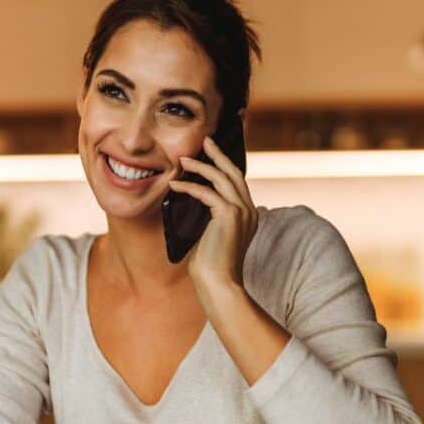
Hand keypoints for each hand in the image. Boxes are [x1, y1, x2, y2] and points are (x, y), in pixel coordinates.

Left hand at [167, 135, 257, 294]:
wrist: (218, 283)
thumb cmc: (211, 266)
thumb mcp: (213, 236)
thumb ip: (211, 218)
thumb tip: (194, 202)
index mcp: (249, 215)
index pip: (237, 183)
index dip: (225, 165)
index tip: (212, 153)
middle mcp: (249, 210)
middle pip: (234, 173)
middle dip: (218, 154)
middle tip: (204, 140)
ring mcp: (242, 211)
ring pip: (222, 178)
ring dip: (201, 166)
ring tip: (183, 160)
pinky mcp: (229, 214)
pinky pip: (206, 192)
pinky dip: (188, 187)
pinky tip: (174, 185)